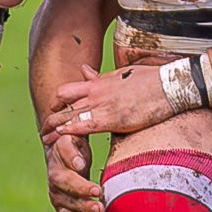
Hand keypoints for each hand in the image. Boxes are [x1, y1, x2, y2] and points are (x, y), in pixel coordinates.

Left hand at [41, 61, 173, 145]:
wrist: (168, 86)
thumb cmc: (150, 80)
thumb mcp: (121, 74)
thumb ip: (100, 77)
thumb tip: (84, 69)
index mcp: (99, 82)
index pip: (68, 90)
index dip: (57, 101)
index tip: (53, 110)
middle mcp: (96, 93)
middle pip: (63, 103)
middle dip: (51, 117)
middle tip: (44, 129)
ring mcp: (102, 106)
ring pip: (69, 116)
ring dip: (55, 129)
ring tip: (46, 140)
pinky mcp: (111, 120)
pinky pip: (83, 127)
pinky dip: (70, 133)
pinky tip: (62, 141)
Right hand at [45, 132, 102, 211]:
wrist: (63, 149)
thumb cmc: (72, 143)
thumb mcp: (70, 141)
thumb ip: (72, 152)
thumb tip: (79, 165)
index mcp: (57, 167)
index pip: (69, 177)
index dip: (81, 183)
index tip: (94, 187)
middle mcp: (55, 185)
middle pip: (68, 196)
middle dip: (83, 202)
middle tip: (99, 206)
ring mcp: (59, 198)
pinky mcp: (64, 208)